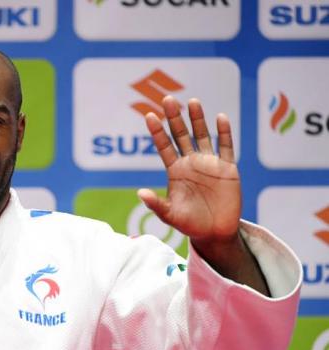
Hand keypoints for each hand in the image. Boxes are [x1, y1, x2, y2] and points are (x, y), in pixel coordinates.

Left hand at [138, 96, 239, 245]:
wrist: (214, 232)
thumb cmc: (189, 224)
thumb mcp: (169, 215)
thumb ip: (156, 205)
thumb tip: (140, 193)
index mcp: (175, 171)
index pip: (164, 146)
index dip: (157, 131)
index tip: (149, 116)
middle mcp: (191, 163)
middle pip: (181, 135)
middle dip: (175, 118)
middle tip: (168, 99)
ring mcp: (209, 163)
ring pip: (202, 136)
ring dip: (198, 119)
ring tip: (192, 101)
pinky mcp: (228, 168)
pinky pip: (226, 147)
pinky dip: (224, 133)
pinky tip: (220, 117)